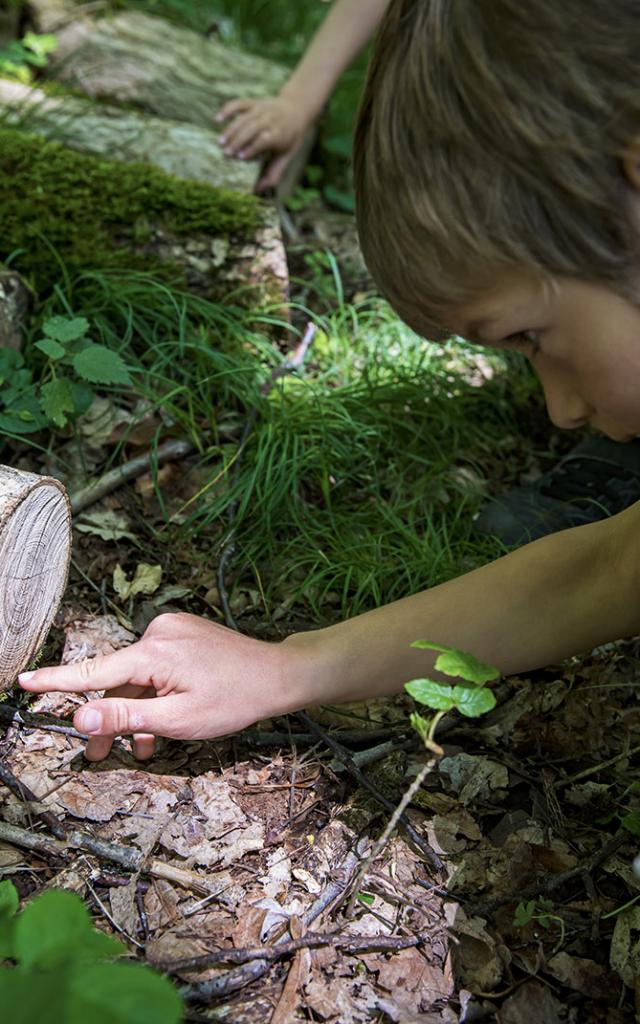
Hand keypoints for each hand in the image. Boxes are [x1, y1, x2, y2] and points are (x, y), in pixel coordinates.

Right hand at [18, 613, 295, 761]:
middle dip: (108, 718)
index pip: (93, 670)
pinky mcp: (182, 634)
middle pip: (116, 679)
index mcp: (153, 652)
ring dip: (134, 710)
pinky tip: (160, 722)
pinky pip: (155, 667)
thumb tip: (80, 716)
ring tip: (140, 748)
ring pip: (137, 677)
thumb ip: (125, 717)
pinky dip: (153, 693)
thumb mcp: (177, 719)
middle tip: (96, 755)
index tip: (24, 681)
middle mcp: (158, 633)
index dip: (56, 681)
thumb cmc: (235, 699)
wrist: (277, 675)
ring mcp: (172, 631)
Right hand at [216, 94, 312, 190]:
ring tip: (220, 143)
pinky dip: (227, 110)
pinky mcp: (254, 103)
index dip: (252, 148)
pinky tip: (217, 119)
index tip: (241, 157)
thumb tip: (259, 190)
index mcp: (279, 133)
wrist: (296, 108)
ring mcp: (261, 109)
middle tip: (226, 154)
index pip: (264, 140)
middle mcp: (270, 120)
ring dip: (231, 130)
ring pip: (243, 118)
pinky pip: (239, 104)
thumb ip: (274, 173)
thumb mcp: (286, 155)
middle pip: (252, 129)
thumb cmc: (290, 137)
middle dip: (239, 141)